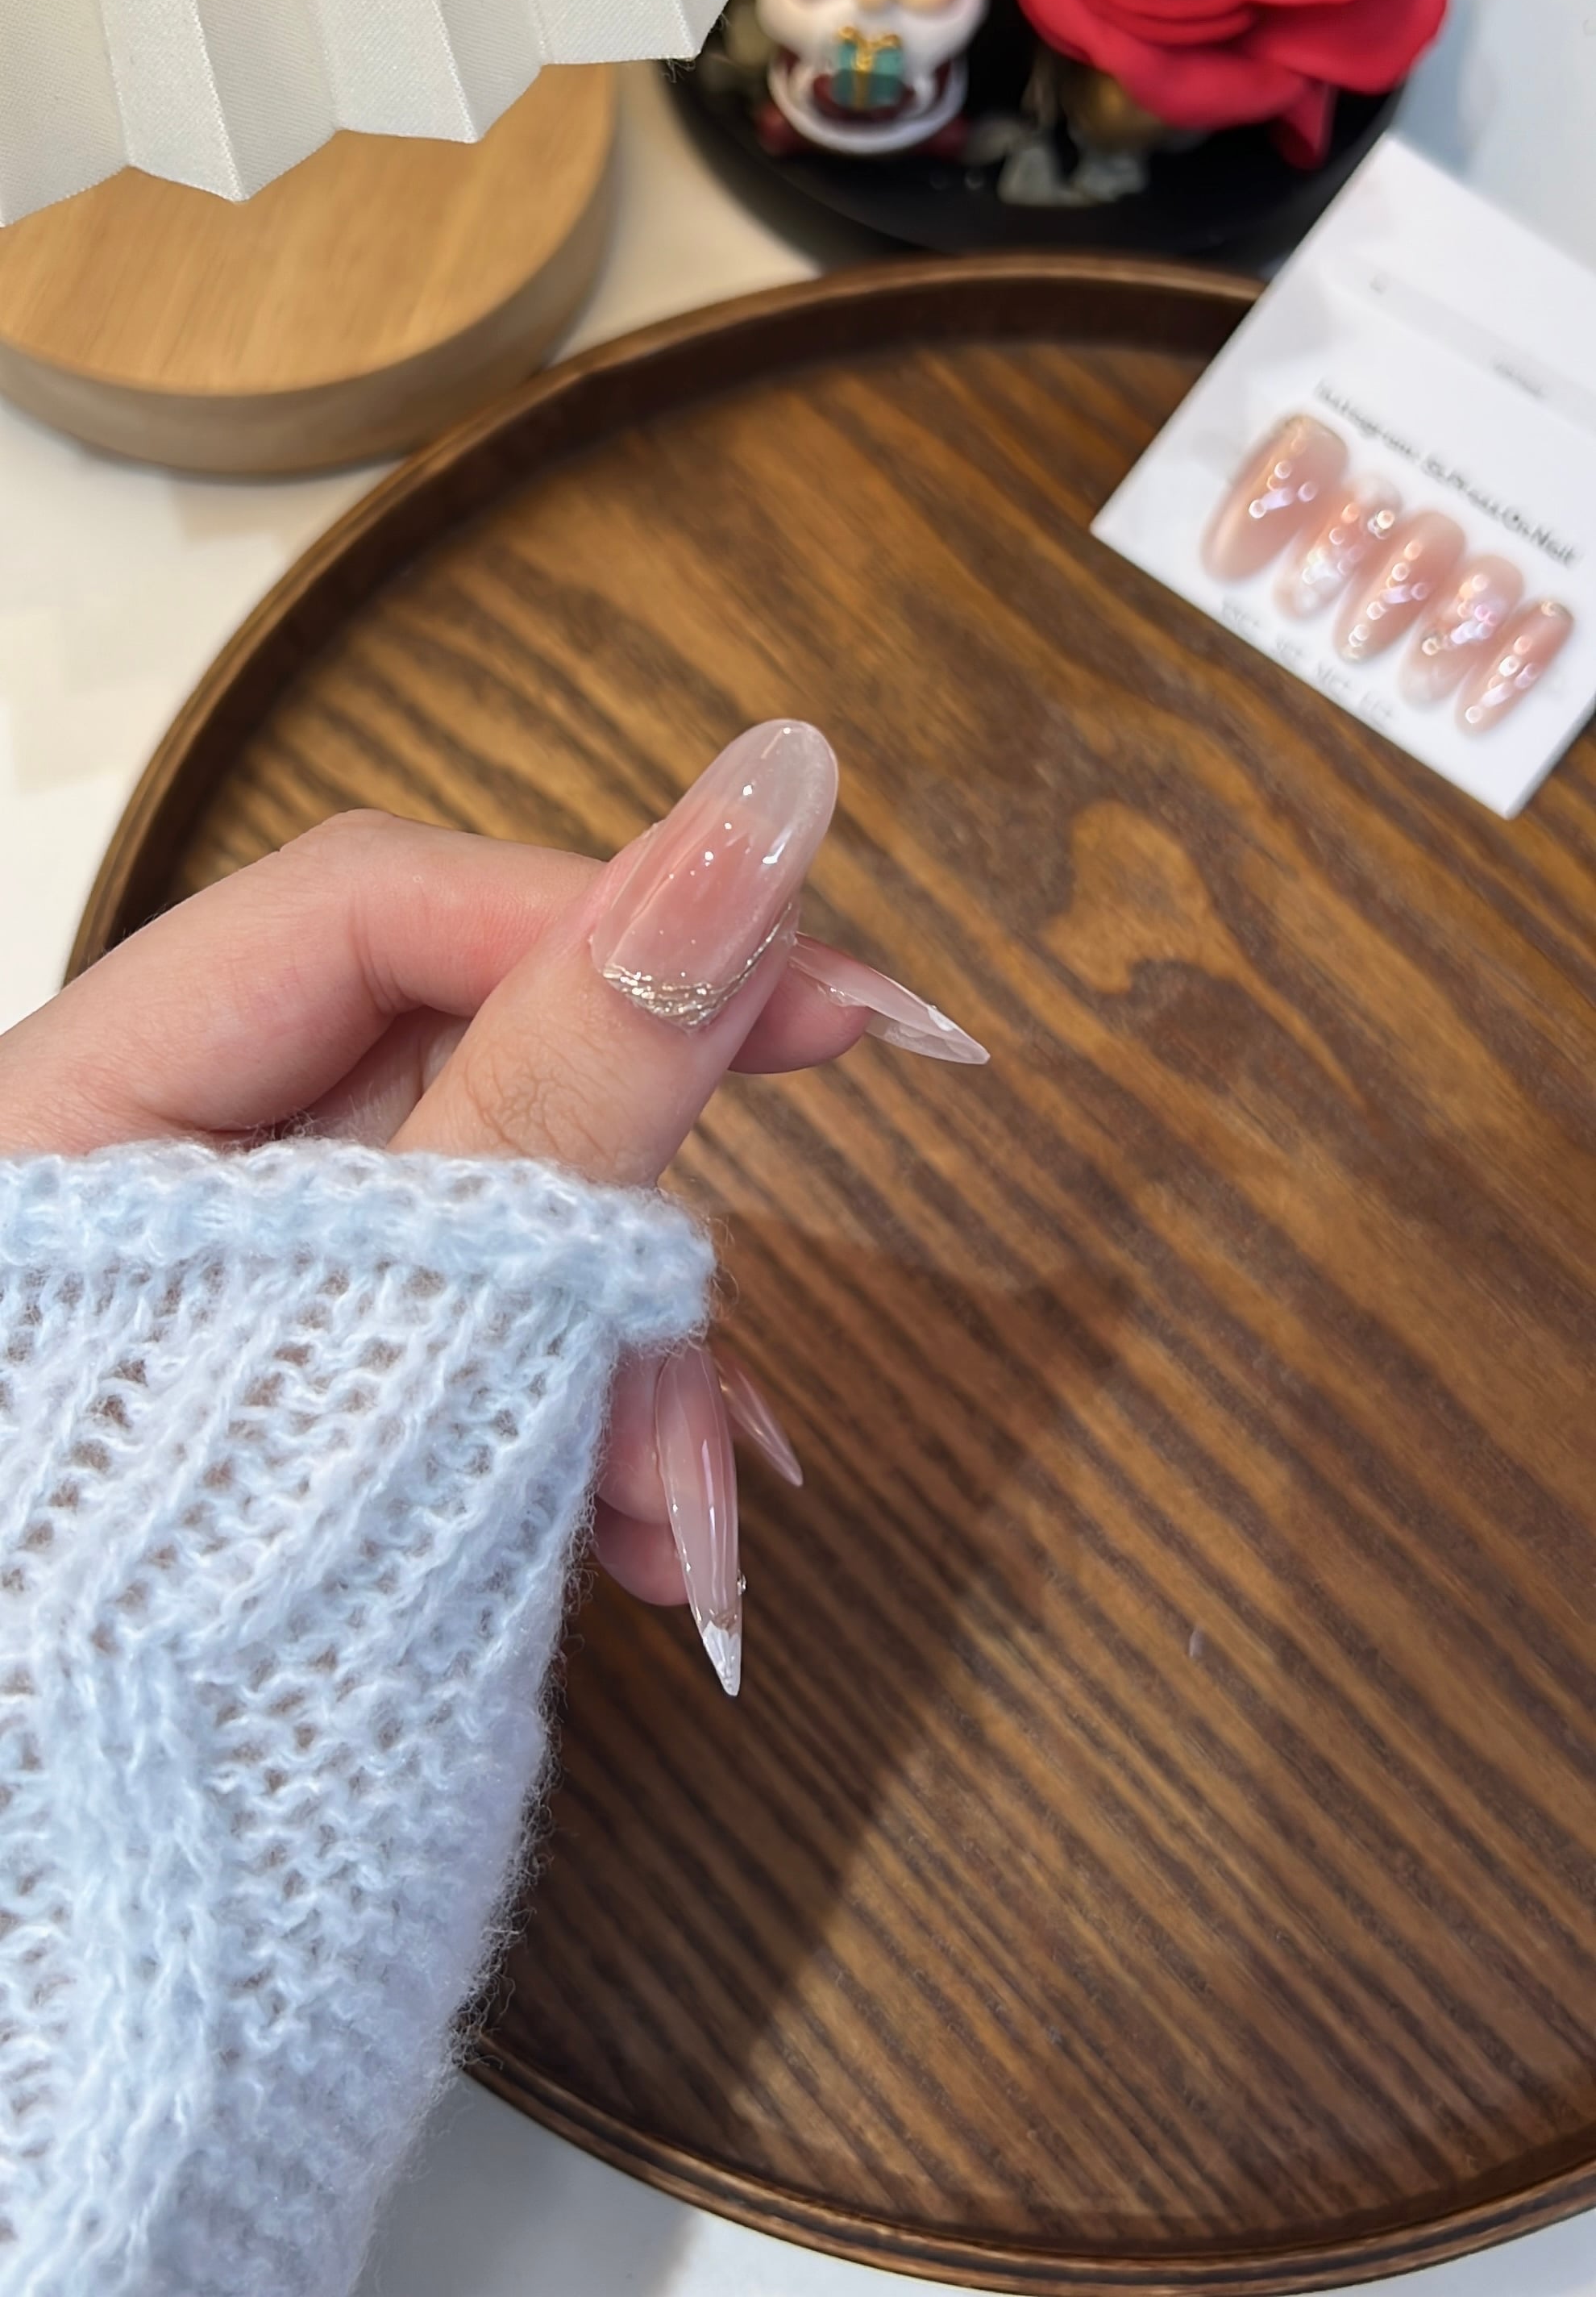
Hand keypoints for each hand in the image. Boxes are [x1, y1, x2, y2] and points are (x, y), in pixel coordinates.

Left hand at [0, 722, 984, 1687]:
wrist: (131, 1957)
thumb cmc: (189, 1639)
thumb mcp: (405, 1325)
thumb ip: (585, 1065)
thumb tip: (766, 799)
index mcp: (74, 1111)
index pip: (369, 908)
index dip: (607, 915)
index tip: (833, 989)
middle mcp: (147, 1185)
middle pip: (449, 1065)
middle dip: (631, 1191)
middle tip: (844, 1121)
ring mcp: (237, 1310)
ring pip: (490, 1234)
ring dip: (630, 1360)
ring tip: (700, 1518)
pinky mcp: (318, 1416)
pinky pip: (475, 1358)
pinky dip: (585, 1435)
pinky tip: (665, 1551)